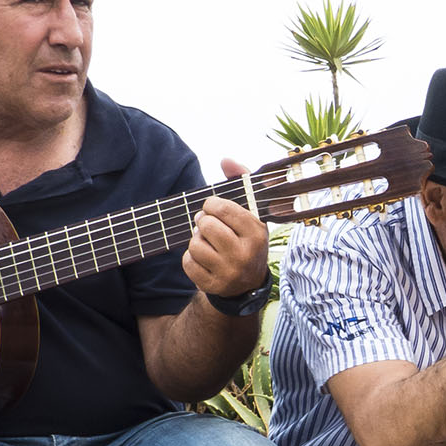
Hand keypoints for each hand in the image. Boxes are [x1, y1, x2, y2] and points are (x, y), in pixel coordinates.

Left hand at [184, 158, 269, 299]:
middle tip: (209, 226)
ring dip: (197, 241)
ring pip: (195, 245)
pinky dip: (191, 259)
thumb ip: (241, 181)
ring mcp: (229, 273)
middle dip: (203, 222)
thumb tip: (226, 160)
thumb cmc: (245, 238)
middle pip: (205, 225)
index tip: (214, 209)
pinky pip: (188, 263)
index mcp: (257, 233)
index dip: (211, 205)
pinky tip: (204, 260)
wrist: (247, 285)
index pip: (221, 208)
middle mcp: (245, 255)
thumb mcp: (251, 211)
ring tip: (208, 244)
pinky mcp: (213, 286)